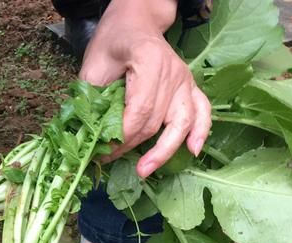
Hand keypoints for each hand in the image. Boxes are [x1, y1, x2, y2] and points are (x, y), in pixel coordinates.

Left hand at [78, 0, 210, 177]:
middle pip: (156, 121)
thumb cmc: (113, 42)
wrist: (136, 24)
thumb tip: (88, 137)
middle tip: (108, 158)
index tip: (101, 150)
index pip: (139, 110)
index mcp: (149, 60)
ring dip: (164, 150)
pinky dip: (201, 132)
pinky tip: (193, 151)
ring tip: (145, 171)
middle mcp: (173, 71)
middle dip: (131, 146)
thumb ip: (92, 99)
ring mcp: (185, 79)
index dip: (121, 136)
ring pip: (182, 122)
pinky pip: (203, 112)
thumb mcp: (93, 65)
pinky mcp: (191, 87)